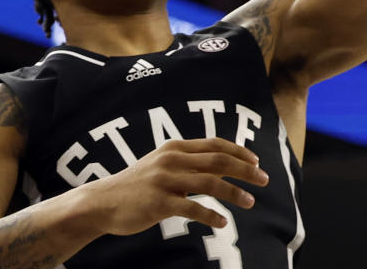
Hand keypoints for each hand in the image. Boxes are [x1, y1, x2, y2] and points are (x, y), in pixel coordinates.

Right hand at [77, 137, 268, 234]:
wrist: (102, 202)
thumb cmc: (138, 185)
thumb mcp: (163, 166)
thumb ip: (190, 164)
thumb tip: (223, 167)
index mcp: (175, 147)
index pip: (215, 144)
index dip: (239, 151)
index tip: (256, 161)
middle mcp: (173, 159)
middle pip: (218, 160)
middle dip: (245, 170)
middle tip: (264, 179)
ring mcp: (165, 180)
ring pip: (210, 183)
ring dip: (234, 193)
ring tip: (251, 202)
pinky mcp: (159, 202)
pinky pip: (192, 207)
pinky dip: (211, 215)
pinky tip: (223, 222)